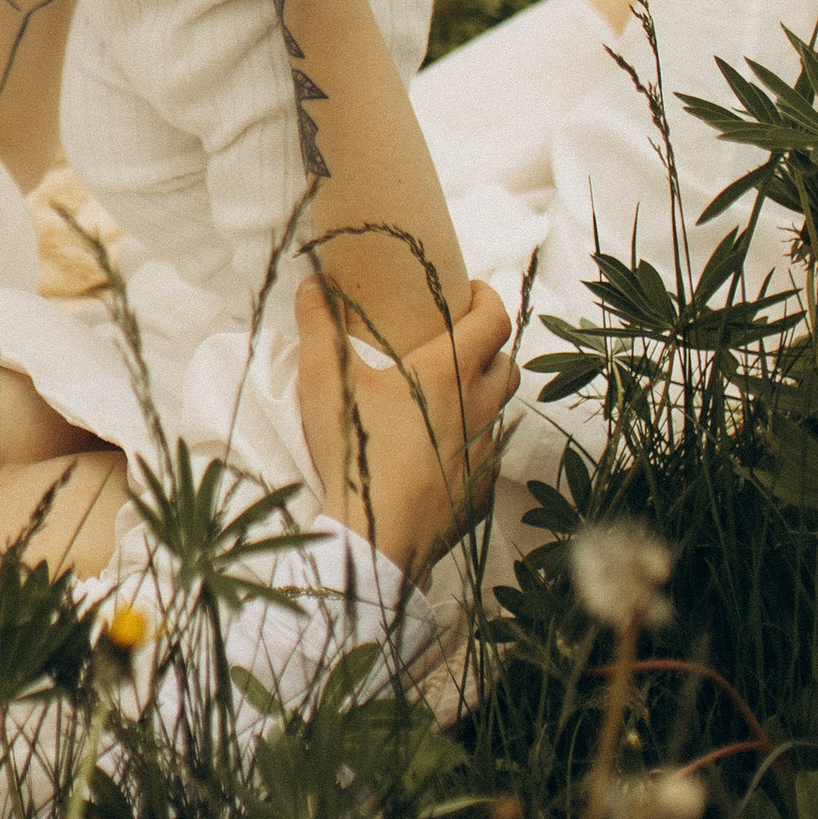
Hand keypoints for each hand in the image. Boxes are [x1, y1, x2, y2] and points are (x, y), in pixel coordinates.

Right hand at [294, 274, 515, 576]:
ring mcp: (484, 450)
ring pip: (499, 409)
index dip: (488, 296)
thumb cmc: (356, 449)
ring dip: (480, 395)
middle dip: (487, 345)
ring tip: (445, 396)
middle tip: (455, 342)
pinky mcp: (482, 489)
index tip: (469, 290)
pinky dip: (469, 443)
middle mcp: (479, 406)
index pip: (494, 318)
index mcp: (449, 370)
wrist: (376, 535)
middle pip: (505, 362)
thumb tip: (312, 283)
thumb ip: (319, 324)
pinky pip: (487, 455)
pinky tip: (437, 450)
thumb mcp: (325, 380)